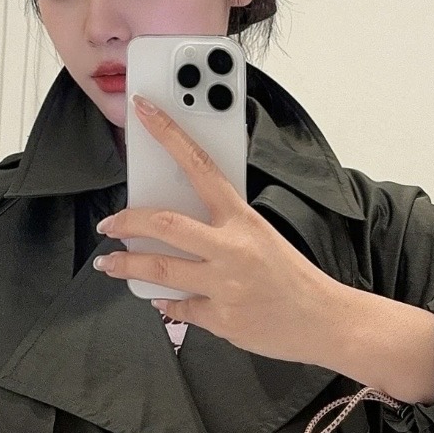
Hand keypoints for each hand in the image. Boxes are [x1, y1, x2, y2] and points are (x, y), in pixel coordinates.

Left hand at [91, 95, 338, 362]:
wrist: (324, 320)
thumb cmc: (294, 277)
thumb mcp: (262, 235)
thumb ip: (224, 226)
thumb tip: (180, 224)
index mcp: (243, 219)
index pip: (200, 166)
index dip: (168, 135)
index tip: (143, 111)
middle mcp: (231, 249)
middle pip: (163, 225)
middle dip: (126, 222)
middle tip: (109, 223)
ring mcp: (224, 285)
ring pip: (158, 270)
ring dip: (125, 266)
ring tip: (109, 263)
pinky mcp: (220, 319)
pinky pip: (178, 307)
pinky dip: (166, 303)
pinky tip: (161, 300)